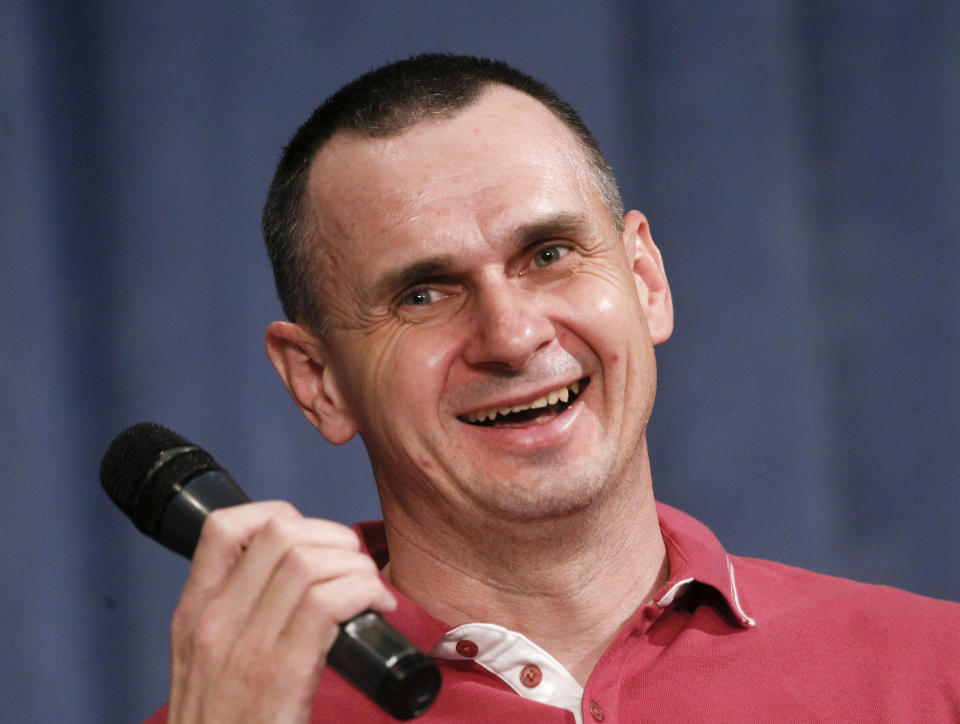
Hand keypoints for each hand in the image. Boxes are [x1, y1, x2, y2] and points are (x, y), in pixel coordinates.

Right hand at [166, 501, 396, 722]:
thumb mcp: (212, 668)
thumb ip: (240, 622)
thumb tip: (302, 581)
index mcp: (195, 615)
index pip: (224, 527)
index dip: (280, 516)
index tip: (315, 543)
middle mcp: (213, 622)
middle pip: (279, 532)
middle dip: (334, 537)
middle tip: (355, 569)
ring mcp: (243, 648)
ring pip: (307, 560)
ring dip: (355, 565)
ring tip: (370, 593)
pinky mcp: (278, 674)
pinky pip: (327, 600)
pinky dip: (364, 592)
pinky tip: (378, 611)